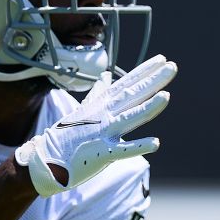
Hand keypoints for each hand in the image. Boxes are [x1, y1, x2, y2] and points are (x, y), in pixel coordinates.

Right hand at [16, 55, 176, 195]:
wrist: (46, 161)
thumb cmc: (66, 136)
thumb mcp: (83, 109)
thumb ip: (98, 93)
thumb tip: (106, 75)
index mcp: (101, 105)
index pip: (126, 84)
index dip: (144, 71)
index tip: (162, 59)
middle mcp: (104, 116)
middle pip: (132, 95)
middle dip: (153, 81)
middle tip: (172, 66)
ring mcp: (103, 133)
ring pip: (129, 118)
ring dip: (148, 108)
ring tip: (166, 96)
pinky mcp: (102, 154)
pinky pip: (123, 151)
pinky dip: (138, 146)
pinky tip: (156, 143)